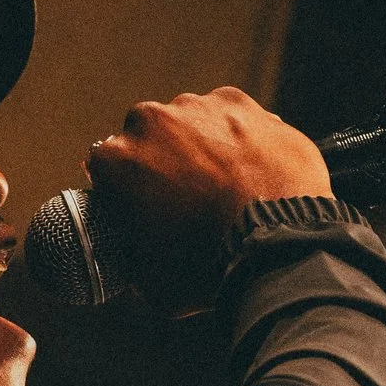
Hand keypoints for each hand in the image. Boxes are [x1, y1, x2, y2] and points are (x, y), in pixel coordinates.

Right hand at [83, 87, 332, 314]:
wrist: (280, 244)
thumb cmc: (210, 268)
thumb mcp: (151, 282)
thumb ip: (132, 258)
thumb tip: (133, 259)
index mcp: (117, 159)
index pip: (105, 167)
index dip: (121, 188)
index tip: (140, 206)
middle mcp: (150, 121)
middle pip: (145, 137)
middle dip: (159, 160)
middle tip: (185, 196)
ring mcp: (198, 107)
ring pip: (187, 122)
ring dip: (197, 144)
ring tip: (224, 183)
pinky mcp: (240, 103)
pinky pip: (228, 116)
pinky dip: (234, 135)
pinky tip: (248, 166)